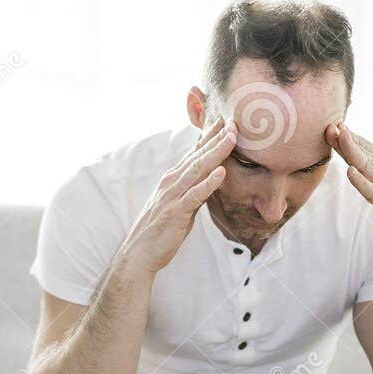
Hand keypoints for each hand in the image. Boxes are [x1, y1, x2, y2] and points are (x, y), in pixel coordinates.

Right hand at [116, 117, 233, 276]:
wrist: (139, 253)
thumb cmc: (159, 231)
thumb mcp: (180, 206)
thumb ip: (194, 191)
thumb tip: (210, 181)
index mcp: (172, 179)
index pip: (194, 153)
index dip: (209, 136)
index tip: (223, 120)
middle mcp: (171, 182)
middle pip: (197, 156)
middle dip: (216, 138)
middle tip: (233, 120)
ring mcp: (172, 196)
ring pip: (197, 169)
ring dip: (216, 152)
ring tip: (231, 138)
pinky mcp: (175, 212)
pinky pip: (195, 195)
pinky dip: (208, 183)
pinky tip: (221, 172)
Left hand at [327, 123, 372, 248]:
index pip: (367, 147)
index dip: (349, 136)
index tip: (334, 124)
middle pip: (363, 153)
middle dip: (345, 139)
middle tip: (330, 125)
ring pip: (368, 166)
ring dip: (353, 151)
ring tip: (340, 136)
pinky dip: (362, 182)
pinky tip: (351, 172)